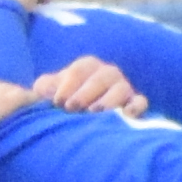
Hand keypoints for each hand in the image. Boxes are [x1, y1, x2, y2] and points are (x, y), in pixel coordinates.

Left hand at [26, 54, 143, 118]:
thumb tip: (41, 91)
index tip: (57, 101)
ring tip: (94, 112)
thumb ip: (44, 87)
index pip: (79, 70)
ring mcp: (123, 87)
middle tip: (71, 108)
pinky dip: (136, 106)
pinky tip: (126, 114)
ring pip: (121, 88)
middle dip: (85, 92)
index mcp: (87, 66)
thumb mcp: (49, 90)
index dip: (67, 84)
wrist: (79, 115)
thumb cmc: (62, 100)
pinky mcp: (135, 103)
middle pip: (101, 77)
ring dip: (108, 99)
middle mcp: (107, 73)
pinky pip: (140, 102)